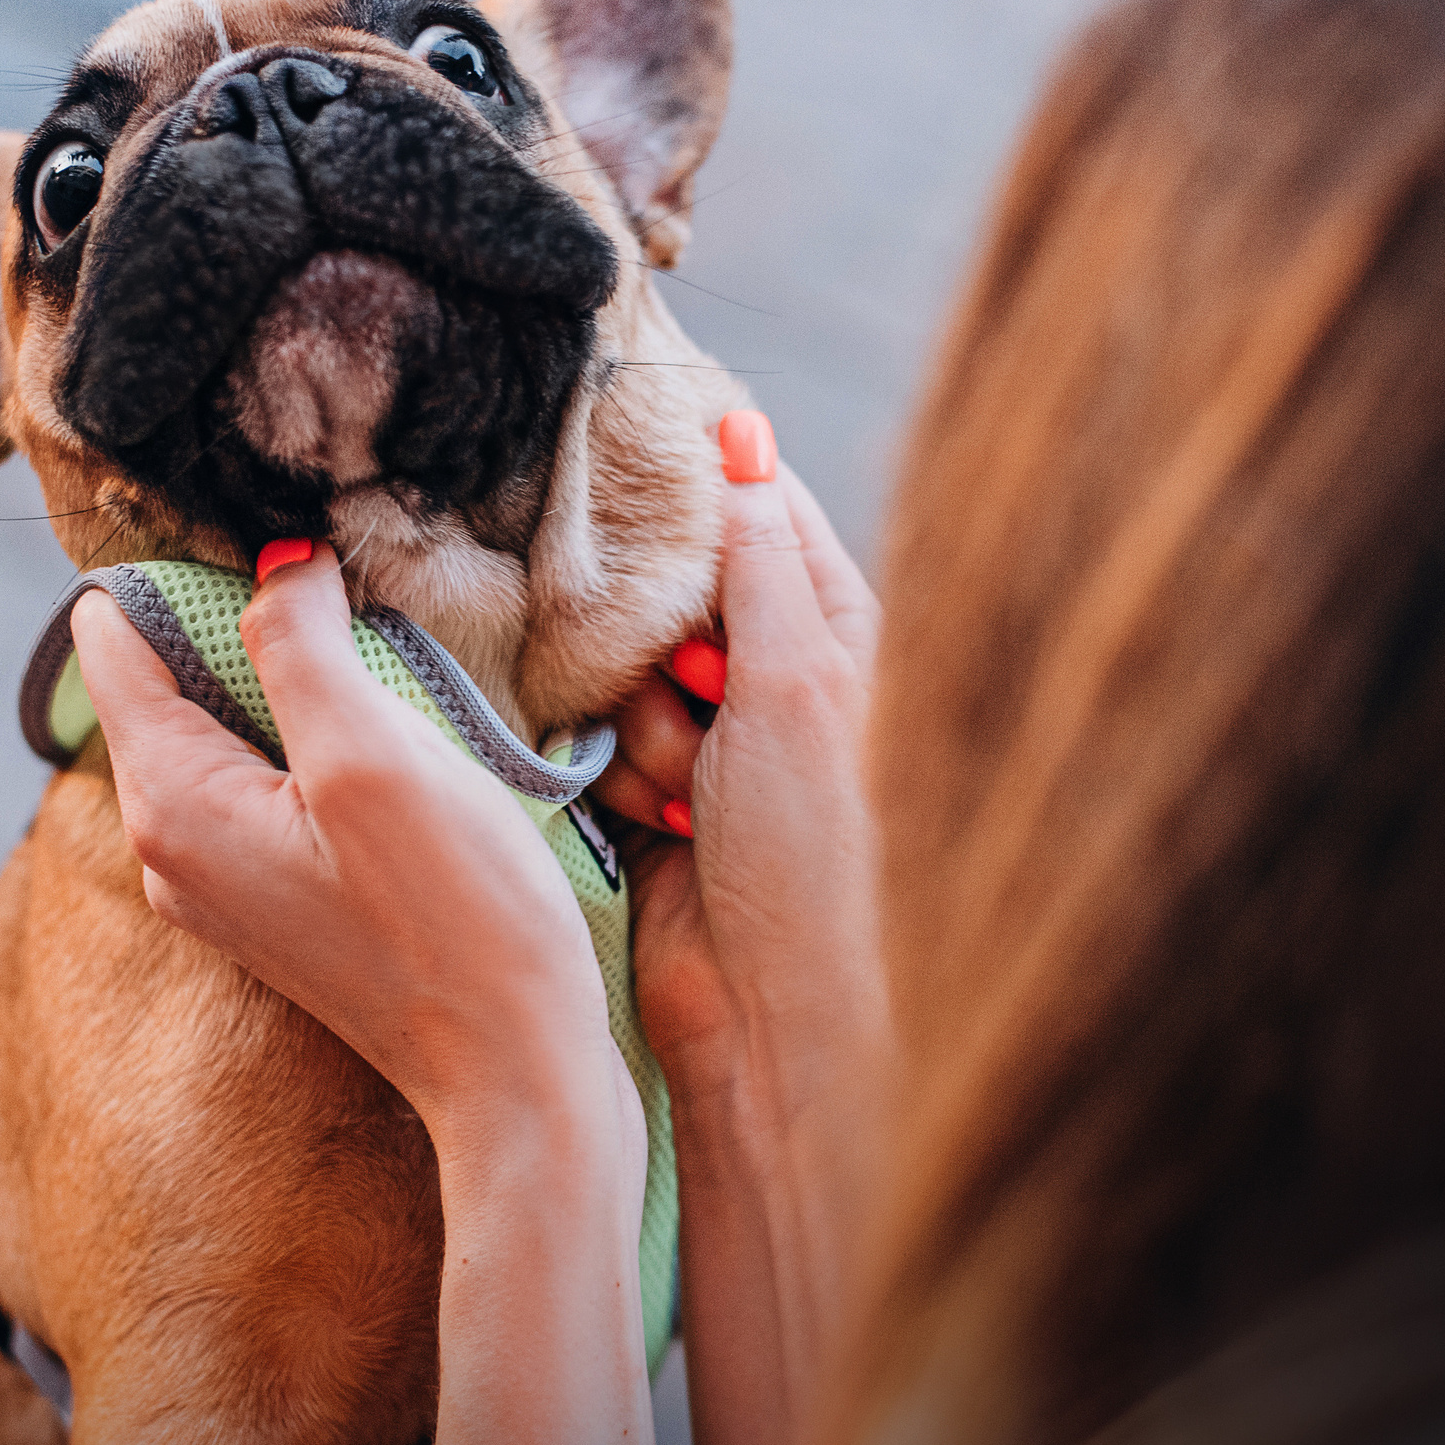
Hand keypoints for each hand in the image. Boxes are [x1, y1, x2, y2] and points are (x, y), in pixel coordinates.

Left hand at [70, 544, 630, 1141]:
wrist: (517, 1070)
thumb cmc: (457, 917)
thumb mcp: (373, 753)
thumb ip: (298, 643)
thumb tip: (273, 560)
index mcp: (168, 804)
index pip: (112, 639)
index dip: (180, 568)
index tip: (267, 536)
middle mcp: (167, 847)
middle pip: (166, 679)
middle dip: (237, 616)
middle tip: (334, 577)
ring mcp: (222, 880)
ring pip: (221, 727)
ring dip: (285, 675)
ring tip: (370, 641)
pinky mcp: (279, 898)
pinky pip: (265, 779)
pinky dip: (311, 733)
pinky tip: (385, 725)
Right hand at [594, 430, 883, 1096]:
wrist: (769, 1014)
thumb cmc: (816, 853)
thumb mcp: (793, 680)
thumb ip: (753, 554)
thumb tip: (739, 430)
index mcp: (838, 631)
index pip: (759, 513)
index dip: (699, 495)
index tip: (632, 468)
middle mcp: (777, 675)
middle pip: (674, 589)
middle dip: (667, 643)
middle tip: (702, 693)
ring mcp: (714, 735)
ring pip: (627, 666)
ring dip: (647, 726)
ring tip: (693, 794)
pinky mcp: (655, 791)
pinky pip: (605, 736)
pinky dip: (624, 775)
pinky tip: (662, 822)